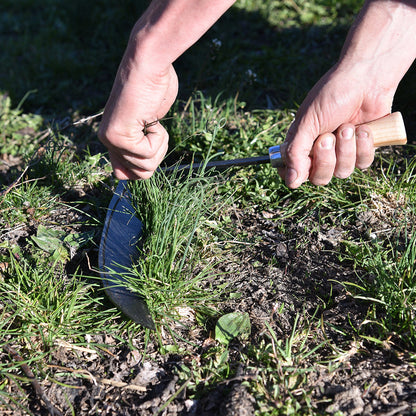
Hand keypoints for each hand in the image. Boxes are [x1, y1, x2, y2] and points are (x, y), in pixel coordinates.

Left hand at [98, 59, 177, 179]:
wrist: (149, 64)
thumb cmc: (154, 87)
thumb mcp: (149, 122)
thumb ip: (140, 145)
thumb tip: (133, 172)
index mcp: (112, 138)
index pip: (123, 175)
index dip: (143, 166)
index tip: (151, 141)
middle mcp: (107, 141)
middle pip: (139, 175)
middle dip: (156, 155)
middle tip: (153, 129)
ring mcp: (111, 140)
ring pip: (146, 167)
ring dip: (159, 145)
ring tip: (152, 121)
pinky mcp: (120, 137)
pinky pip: (148, 153)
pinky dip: (159, 138)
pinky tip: (151, 117)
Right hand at [279, 65, 394, 187]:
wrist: (367, 79)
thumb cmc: (332, 95)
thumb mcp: (307, 122)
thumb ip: (296, 152)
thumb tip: (290, 182)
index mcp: (301, 145)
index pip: (293, 173)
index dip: (295, 176)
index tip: (301, 167)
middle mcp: (320, 153)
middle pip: (319, 178)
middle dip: (325, 159)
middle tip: (328, 137)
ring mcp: (343, 153)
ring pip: (342, 172)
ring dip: (346, 149)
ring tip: (349, 126)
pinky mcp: (363, 150)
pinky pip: (363, 163)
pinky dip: (364, 146)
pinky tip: (364, 128)